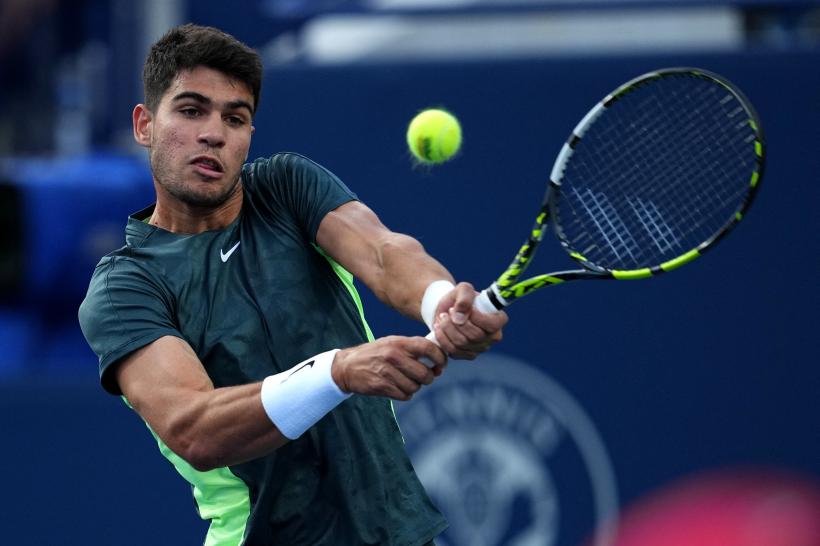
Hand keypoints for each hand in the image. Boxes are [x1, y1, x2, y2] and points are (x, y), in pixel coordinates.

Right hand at [331, 336, 446, 400]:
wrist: (347, 366)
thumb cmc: (374, 354)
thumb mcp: (392, 343)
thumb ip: (412, 348)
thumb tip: (438, 357)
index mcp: (399, 342)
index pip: (428, 348)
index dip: (440, 357)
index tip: (441, 364)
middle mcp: (393, 356)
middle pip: (425, 373)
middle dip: (428, 378)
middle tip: (424, 377)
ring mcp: (387, 371)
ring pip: (415, 387)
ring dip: (414, 387)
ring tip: (406, 382)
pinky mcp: (381, 386)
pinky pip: (404, 395)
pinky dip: (404, 394)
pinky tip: (398, 388)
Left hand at [432, 282, 507, 358]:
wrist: (448, 309)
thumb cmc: (460, 298)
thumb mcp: (463, 289)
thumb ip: (464, 298)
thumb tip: (459, 317)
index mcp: (498, 319)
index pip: (493, 325)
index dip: (476, 317)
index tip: (461, 307)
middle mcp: (493, 337)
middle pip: (474, 335)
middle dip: (456, 322)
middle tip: (448, 311)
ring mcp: (481, 348)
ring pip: (462, 343)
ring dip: (447, 329)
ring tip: (442, 317)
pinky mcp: (467, 354)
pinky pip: (453, 351)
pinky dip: (443, 338)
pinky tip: (439, 328)